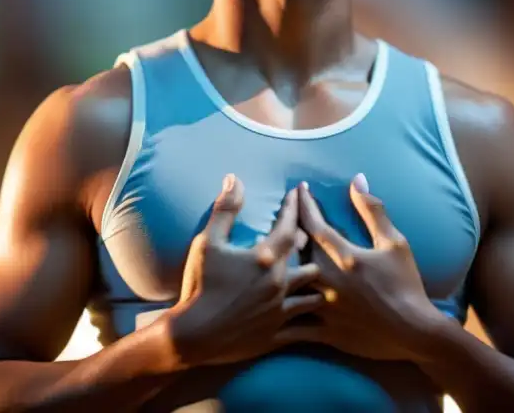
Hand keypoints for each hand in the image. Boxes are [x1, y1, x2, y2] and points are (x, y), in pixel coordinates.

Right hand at [165, 176, 322, 366]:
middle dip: (311, 249)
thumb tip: (234, 179)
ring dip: (317, 286)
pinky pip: (305, 328)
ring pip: (314, 296)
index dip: (295, 208)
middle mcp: (279, 284)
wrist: (192, 334)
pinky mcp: (276, 334)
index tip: (299, 194)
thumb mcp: (207, 242)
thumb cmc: (199, 285)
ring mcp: (280, 311)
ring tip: (321, 281)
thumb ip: (224, 210)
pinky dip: (313, 321)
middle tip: (311, 238)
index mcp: (265, 259)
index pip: (289, 227)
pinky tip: (319, 319)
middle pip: (310, 261)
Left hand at [289, 175, 443, 361]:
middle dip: (286, 232)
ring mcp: (323, 307)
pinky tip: (268, 305)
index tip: (298, 189)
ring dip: (279, 269)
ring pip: (288, 285)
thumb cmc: (406, 284)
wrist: (414, 332)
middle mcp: (328, 280)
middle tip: (281, 219)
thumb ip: (373, 211)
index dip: (303, 204)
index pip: (313, 224)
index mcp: (344, 256)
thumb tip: (356, 180)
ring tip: (271, 256)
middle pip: (294, 251)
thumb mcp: (395, 243)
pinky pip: (294, 323)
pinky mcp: (324, 331)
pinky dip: (279, 313)